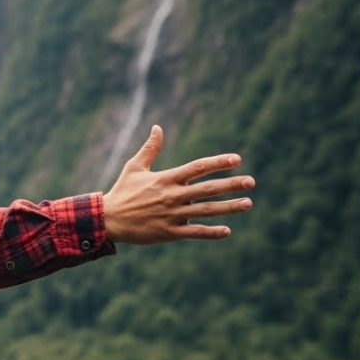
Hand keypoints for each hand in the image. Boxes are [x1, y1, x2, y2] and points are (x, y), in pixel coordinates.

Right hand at [103, 125, 254, 244]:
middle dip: (231, 185)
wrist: (108, 219)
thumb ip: (150, 148)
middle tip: (251, 182)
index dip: (218, 162)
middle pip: (208, 189)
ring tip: (248, 203)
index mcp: (166, 179)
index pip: (197, 167)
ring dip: (229, 207)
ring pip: (207, 211)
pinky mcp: (170, 232)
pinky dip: (212, 232)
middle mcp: (172, 196)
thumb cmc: (122, 191)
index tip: (237, 159)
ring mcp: (172, 215)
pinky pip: (195, 232)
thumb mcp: (134, 167)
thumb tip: (158, 127)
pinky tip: (226, 230)